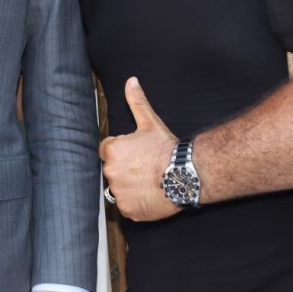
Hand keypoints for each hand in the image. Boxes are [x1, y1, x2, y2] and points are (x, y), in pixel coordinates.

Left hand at [99, 77, 180, 221]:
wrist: (185, 175)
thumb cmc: (167, 149)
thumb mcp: (150, 123)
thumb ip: (136, 102)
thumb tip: (131, 81)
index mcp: (112, 151)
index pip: (108, 150)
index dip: (123, 150)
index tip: (137, 153)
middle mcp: (111, 172)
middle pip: (113, 170)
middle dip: (125, 168)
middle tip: (145, 166)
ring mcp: (119, 193)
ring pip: (119, 188)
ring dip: (129, 185)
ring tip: (148, 181)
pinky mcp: (128, 210)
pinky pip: (127, 206)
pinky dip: (135, 202)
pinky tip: (149, 194)